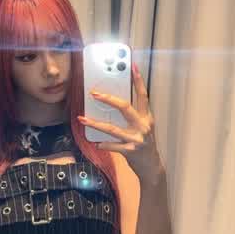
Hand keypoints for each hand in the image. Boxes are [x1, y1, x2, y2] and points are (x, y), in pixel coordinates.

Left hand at [77, 63, 162, 182]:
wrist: (151, 167)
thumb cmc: (144, 144)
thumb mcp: (142, 127)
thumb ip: (132, 116)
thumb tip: (112, 103)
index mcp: (147, 117)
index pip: (143, 96)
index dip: (138, 81)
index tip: (132, 66)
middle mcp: (143, 126)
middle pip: (125, 107)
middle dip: (108, 99)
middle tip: (94, 93)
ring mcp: (136, 139)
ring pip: (112, 128)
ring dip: (95, 123)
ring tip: (82, 119)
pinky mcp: (130, 152)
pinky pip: (112, 146)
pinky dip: (104, 144)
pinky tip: (97, 143)